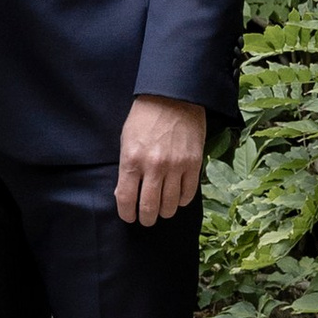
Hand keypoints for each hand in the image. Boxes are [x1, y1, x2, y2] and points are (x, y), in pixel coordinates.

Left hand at [115, 95, 205, 226]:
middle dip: (146, 218)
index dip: (127, 213)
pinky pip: (189, 194)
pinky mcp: (193, 164)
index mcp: (132, 159)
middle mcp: (154, 166)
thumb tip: (123, 194)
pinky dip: (182, 201)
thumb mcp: (126, 140)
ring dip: (164, 212)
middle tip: (146, 219)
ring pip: (170, 204)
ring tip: (162, 210)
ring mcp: (176, 166)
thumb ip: (125, 168)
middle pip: (149, 207)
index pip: (126, 198)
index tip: (129, 217)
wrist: (174, 98)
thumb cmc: (145, 118)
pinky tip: (177, 199)